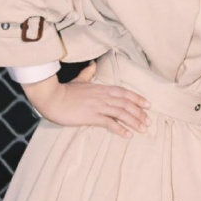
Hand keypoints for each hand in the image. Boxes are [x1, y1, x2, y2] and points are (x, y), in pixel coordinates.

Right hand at [22, 61, 149, 136]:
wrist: (51, 97)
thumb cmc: (64, 91)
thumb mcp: (78, 80)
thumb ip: (88, 73)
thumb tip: (93, 65)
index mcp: (101, 88)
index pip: (124, 92)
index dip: (137, 98)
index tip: (148, 105)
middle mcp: (103, 96)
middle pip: (126, 104)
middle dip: (140, 113)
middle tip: (148, 122)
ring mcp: (98, 106)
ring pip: (121, 113)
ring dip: (134, 121)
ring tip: (143, 129)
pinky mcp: (91, 116)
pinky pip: (109, 123)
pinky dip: (120, 129)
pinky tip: (128, 135)